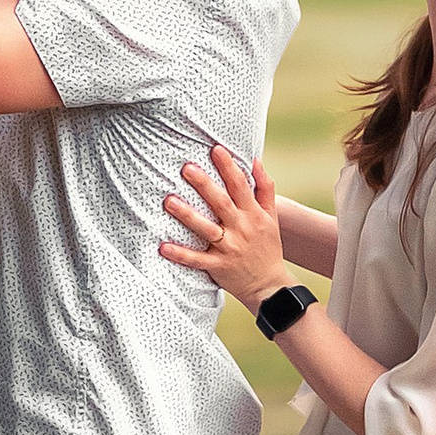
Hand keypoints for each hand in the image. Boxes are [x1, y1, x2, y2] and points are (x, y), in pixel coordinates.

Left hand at [159, 144, 293, 309]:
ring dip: (187, 215)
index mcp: (253, 214)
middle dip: (204, 185)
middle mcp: (241, 229)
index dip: (229, 167)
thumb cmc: (267, 246)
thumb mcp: (272, 217)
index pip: (241, 186)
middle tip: (186, 168)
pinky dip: (180, 254)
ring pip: (206, 229)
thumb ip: (265, 188)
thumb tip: (256, 160)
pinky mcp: (218, 266)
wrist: (269, 286)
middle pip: (221, 203)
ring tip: (169, 201)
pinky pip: (196, 260)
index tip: (216, 149)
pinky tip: (163, 246)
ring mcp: (229, 248)